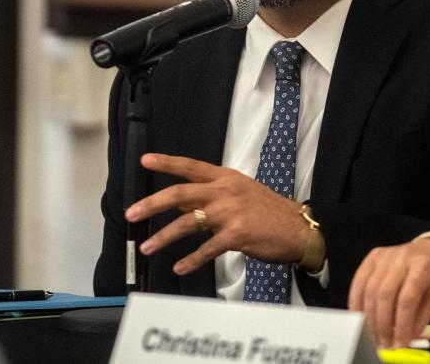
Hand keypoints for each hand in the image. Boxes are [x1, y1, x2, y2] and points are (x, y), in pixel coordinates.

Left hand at [124, 153, 308, 274]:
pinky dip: (191, 260)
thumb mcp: (240, 193)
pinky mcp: (237, 234)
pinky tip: (180, 267)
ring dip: (164, 237)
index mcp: (225, 178)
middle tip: (132, 213)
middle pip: (181, 193)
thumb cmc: (269, 211)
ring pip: (188, 223)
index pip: (191, 167)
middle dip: (152, 204)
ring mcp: (231, 212)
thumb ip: (210, 196)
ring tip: (147, 247)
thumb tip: (181, 201)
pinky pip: (207, 249)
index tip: (145, 161)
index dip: (167, 162)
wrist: (298, 228)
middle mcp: (225, 191)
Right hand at [348, 237, 429, 348]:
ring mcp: (385, 255)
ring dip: (369, 317)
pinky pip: (359, 281)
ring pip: (369, 289)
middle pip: (385, 294)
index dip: (401, 324)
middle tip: (384, 343)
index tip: (400, 343)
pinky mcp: (373, 256)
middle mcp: (401, 258)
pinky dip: (356, 302)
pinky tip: (361, 317)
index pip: (407, 298)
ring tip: (374, 335)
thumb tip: (407, 338)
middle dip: (382, 324)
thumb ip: (422, 317)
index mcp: (422, 267)